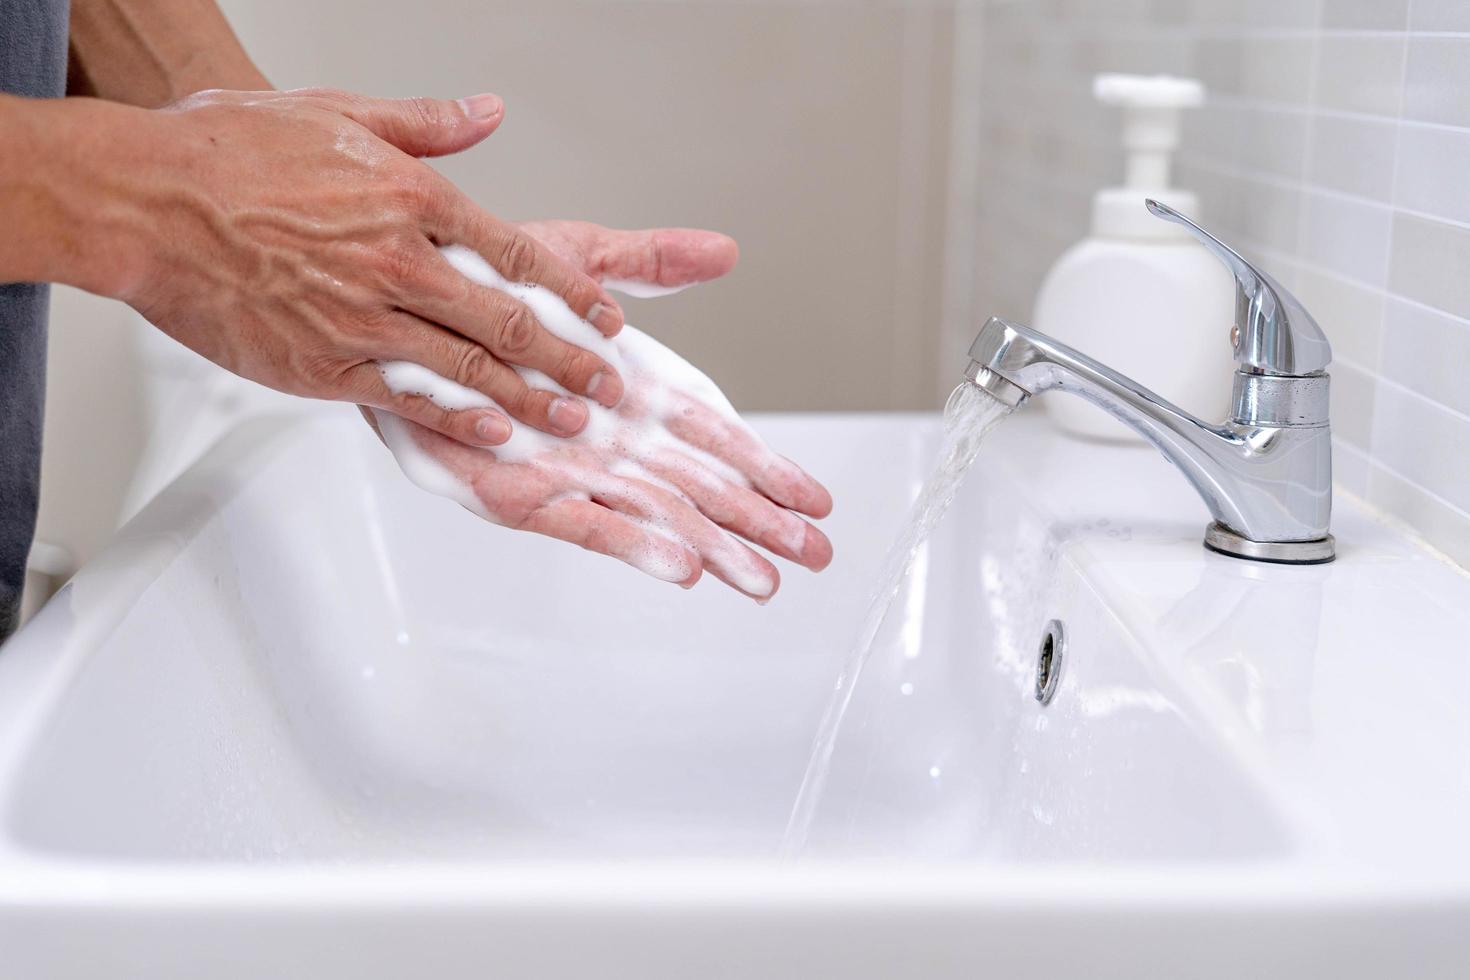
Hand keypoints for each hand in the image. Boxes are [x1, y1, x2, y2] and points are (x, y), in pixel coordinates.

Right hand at [96, 88, 631, 443]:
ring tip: (575, 421)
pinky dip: (458, 419)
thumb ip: (425, 123)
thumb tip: (488, 112)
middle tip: (609, 386)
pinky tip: (497, 436)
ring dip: (532, 399)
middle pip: (509, 321)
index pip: (518, 253)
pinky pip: (407, 399)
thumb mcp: (337, 114)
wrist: (144, 202)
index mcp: (412, 198)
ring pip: (469, 367)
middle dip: (570, 360)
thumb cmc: (228, 152)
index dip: (572, 292)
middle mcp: (399, 262)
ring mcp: (363, 319)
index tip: (606, 316)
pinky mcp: (323, 365)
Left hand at [365, 234, 831, 600]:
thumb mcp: (579, 260)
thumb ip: (649, 265)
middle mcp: (611, 440)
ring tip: (763, 582)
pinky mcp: (517, 493)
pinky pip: (583, 524)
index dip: (768, 468)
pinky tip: (682, 571)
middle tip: (816, 557)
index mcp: (636, 391)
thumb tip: (726, 252)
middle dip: (757, 525)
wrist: (395, 300)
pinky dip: (633, 547)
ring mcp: (568, 471)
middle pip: (700, 490)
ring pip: (655, 518)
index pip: (717, 438)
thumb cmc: (484, 285)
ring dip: (711, 549)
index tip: (818, 500)